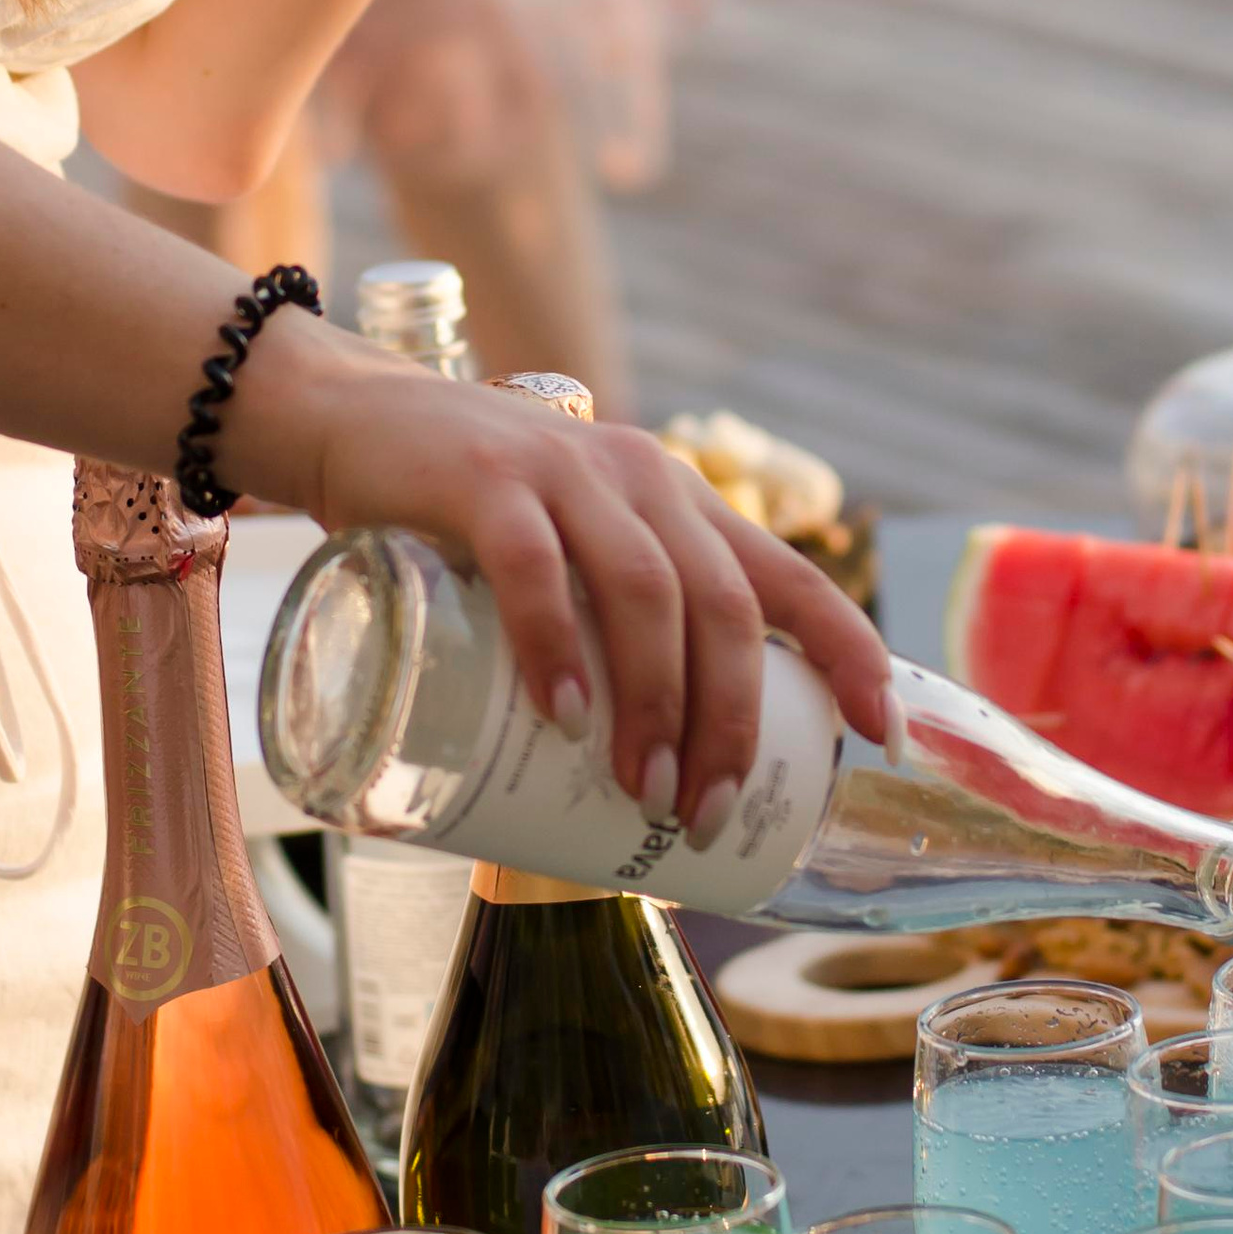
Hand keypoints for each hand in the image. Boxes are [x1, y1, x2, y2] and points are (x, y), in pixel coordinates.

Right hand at [222, 311, 895, 834]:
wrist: (352, 421)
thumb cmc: (466, 519)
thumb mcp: (565, 554)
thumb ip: (606, 625)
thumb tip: (647, 775)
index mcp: (678, 503)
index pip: (790, 576)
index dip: (847, 649)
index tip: (880, 732)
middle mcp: (640, 478)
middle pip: (723, 604)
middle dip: (730, 719)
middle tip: (703, 813)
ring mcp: (562, 472)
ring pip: (646, 590)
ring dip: (656, 701)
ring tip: (643, 790)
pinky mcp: (481, 480)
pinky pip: (535, 566)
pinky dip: (557, 643)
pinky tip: (564, 714)